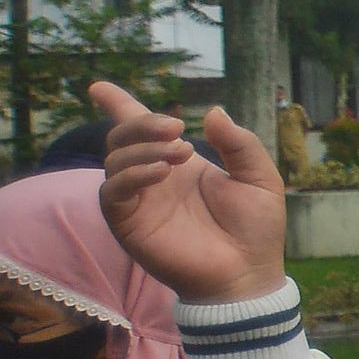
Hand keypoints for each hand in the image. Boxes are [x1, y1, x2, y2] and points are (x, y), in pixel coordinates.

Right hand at [87, 82, 289, 305]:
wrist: (248, 272)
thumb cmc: (255, 228)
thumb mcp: (258, 177)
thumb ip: (239, 144)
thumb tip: (214, 112)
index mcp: (179, 164)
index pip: (141, 130)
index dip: (119, 105)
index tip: (99, 87)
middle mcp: (153, 178)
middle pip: (122, 137)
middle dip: (142, 123)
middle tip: (176, 130)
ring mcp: (139, 200)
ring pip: (114, 160)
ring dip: (143, 148)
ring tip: (180, 153)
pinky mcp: (128, 223)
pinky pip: (113, 192)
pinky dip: (132, 175)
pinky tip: (161, 173)